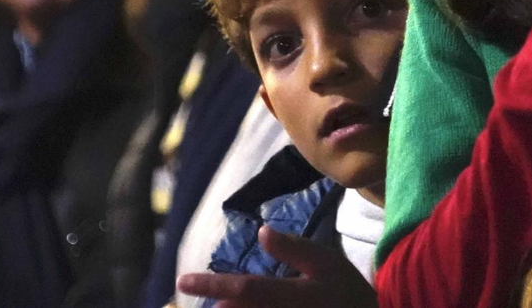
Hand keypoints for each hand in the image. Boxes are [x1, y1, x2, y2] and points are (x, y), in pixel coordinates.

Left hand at [176, 227, 377, 307]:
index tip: (183, 280)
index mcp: (292, 296)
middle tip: (214, 301)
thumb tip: (262, 232)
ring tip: (227, 304)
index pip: (244, 289)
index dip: (212, 285)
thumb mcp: (327, 263)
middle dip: (219, 307)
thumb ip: (295, 249)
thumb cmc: (348, 292)